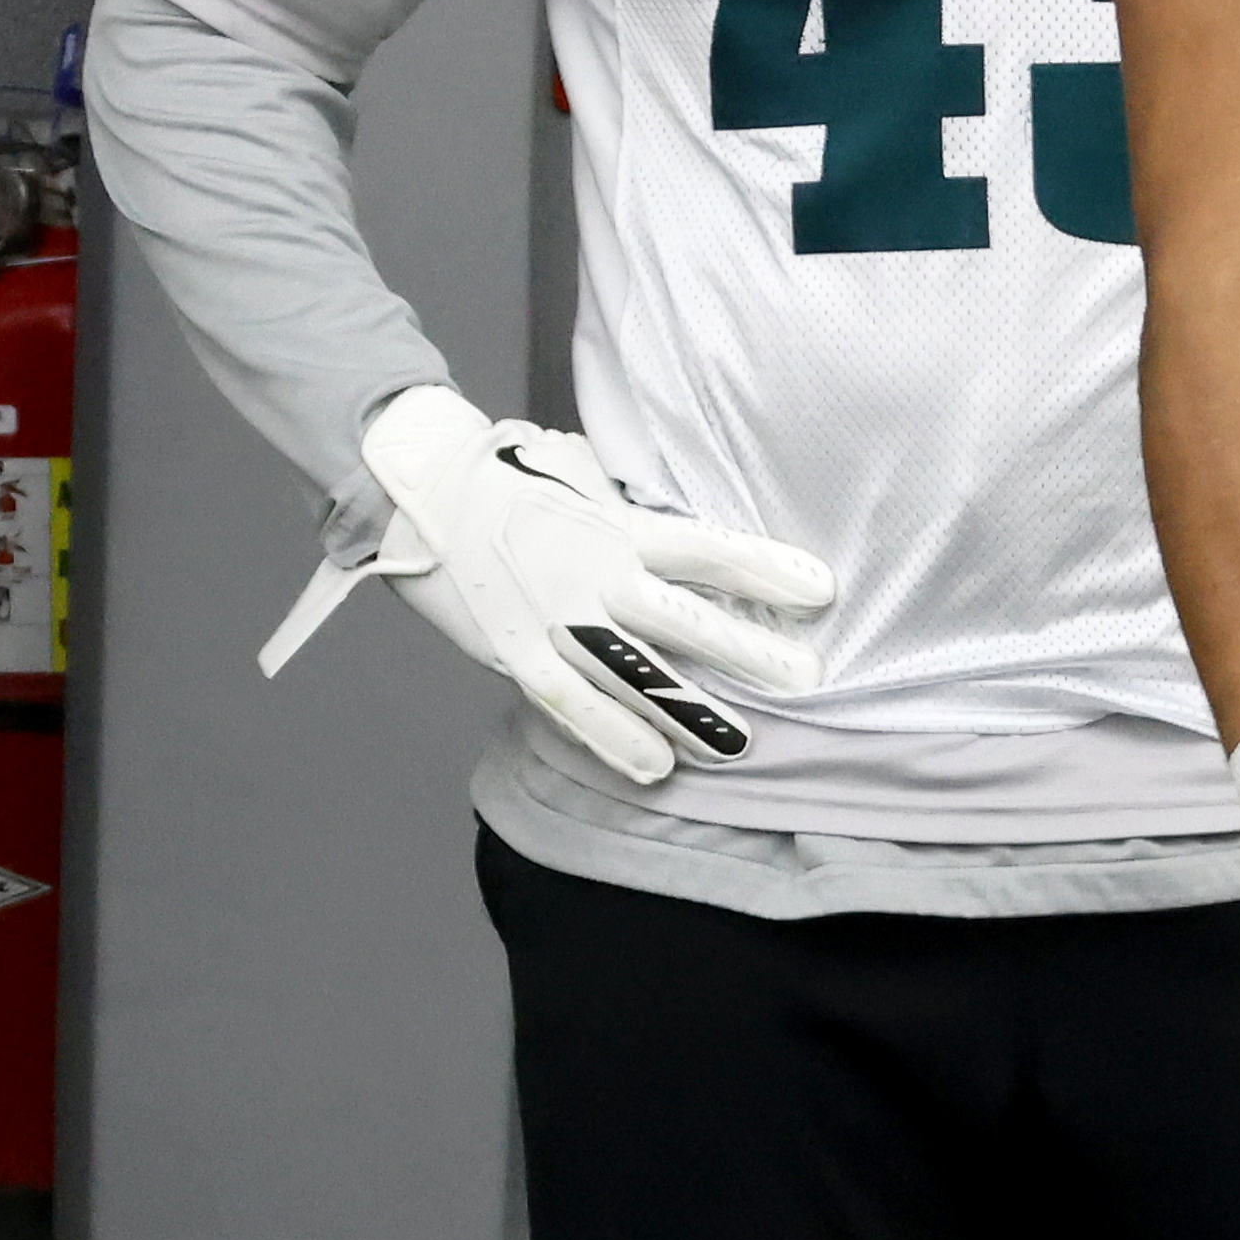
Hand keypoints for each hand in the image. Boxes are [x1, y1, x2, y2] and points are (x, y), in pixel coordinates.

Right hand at [266, 383, 833, 787]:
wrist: (418, 485)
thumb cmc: (510, 471)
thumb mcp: (584, 470)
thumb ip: (634, 501)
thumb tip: (685, 510)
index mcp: (616, 523)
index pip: (707, 548)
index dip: (765, 569)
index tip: (821, 590)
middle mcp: (593, 573)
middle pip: (683, 618)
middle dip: (748, 650)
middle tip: (809, 677)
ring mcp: (554, 617)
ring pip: (632, 673)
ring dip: (687, 711)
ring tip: (741, 746)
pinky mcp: (516, 652)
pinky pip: (571, 703)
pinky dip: (612, 737)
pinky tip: (655, 769)